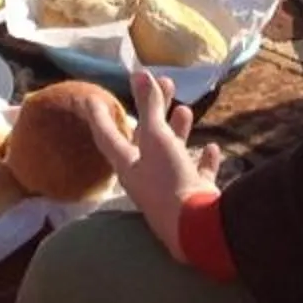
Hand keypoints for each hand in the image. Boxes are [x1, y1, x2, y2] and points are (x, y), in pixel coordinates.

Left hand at [92, 70, 225, 259]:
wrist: (197, 228)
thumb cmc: (169, 181)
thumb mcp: (157, 138)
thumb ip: (150, 107)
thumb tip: (139, 75)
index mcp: (128, 165)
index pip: (107, 136)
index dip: (99, 116)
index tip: (90, 99)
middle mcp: (146, 178)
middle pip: (145, 139)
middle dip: (154, 110)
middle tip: (163, 83)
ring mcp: (171, 189)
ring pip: (171, 154)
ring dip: (177, 131)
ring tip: (184, 109)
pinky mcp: (194, 198)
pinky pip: (197, 174)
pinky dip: (203, 160)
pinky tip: (211, 148)